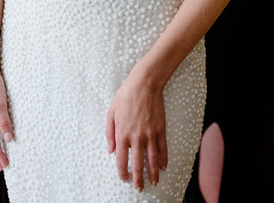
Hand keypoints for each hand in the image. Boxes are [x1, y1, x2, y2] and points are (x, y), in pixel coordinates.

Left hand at [106, 72, 167, 190]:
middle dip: (138, 179)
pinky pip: (163, 148)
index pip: (122, 160)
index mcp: (122, 134)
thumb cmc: (125, 97)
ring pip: (152, 159)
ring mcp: (150, 134)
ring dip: (153, 173)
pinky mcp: (160, 129)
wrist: (144, 84)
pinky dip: (163, 159)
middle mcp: (137, 137)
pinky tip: (163, 167)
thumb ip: (110, 133)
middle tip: (139, 188)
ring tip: (154, 183)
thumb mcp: (111, 113)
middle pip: (138, 164)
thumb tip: (111, 150)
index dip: (122, 172)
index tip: (124, 178)